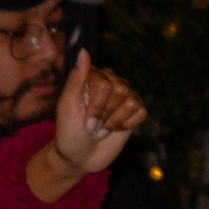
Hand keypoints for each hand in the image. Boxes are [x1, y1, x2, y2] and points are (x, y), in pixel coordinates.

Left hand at [28, 52, 146, 200]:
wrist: (79, 157)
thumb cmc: (69, 132)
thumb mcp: (67, 106)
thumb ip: (76, 78)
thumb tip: (84, 51)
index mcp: (91, 76)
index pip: (105, 83)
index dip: (97, 107)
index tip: (86, 124)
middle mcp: (110, 81)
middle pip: (121, 90)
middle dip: (106, 115)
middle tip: (93, 128)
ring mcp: (123, 96)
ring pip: (132, 101)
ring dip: (115, 122)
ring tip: (102, 131)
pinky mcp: (133, 111)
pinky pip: (141, 112)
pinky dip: (127, 125)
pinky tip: (115, 130)